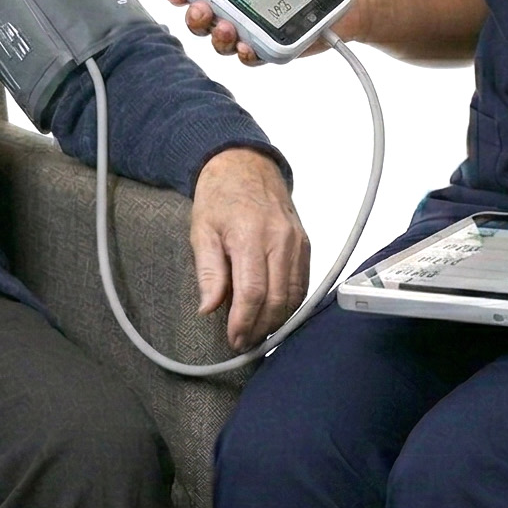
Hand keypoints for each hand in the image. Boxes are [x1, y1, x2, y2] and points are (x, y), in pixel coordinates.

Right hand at [164, 0, 364, 66]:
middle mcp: (239, 6)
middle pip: (201, 16)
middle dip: (192, 14)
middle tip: (198, 6)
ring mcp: (254, 29)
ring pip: (221, 39)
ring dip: (216, 35)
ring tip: (225, 26)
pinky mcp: (274, 47)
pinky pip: (252, 56)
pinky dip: (246, 53)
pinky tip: (247, 45)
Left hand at [191, 146, 309, 349]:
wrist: (246, 165)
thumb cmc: (220, 197)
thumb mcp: (201, 231)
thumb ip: (208, 272)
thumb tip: (209, 308)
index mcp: (250, 235)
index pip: (252, 292)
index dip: (244, 322)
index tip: (234, 339)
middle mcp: (280, 239)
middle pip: (277, 298)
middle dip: (261, 327)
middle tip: (244, 343)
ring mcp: (297, 241)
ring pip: (294, 294)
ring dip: (277, 319)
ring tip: (258, 332)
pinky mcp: (306, 243)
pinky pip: (303, 282)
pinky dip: (291, 303)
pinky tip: (274, 313)